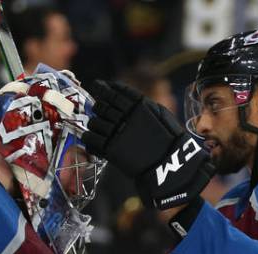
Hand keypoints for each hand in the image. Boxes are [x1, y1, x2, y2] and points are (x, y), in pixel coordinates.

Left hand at [83, 80, 213, 210]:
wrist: (168, 163)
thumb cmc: (169, 138)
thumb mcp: (160, 112)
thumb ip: (141, 102)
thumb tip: (123, 94)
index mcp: (137, 105)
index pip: (113, 92)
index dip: (102, 88)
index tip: (97, 86)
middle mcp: (125, 117)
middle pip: (101, 106)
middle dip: (98, 107)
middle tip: (98, 109)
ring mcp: (117, 134)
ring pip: (93, 122)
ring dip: (93, 123)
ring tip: (97, 126)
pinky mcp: (111, 150)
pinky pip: (91, 139)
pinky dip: (89, 138)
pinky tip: (92, 138)